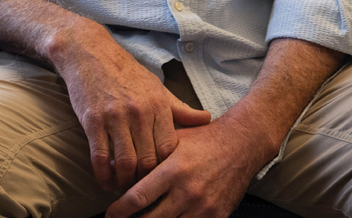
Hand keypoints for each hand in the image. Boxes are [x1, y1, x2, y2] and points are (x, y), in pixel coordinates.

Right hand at [51, 28, 210, 191]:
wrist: (89, 52)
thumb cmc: (125, 71)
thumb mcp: (156, 87)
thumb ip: (180, 108)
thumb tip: (207, 119)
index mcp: (157, 105)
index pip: (169, 149)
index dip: (166, 169)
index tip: (161, 179)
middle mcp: (138, 112)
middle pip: (148, 160)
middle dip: (146, 181)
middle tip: (143, 191)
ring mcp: (114, 117)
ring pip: (125, 162)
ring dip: (125, 183)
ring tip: (124, 190)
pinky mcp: (92, 120)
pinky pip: (100, 156)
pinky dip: (103, 175)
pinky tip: (104, 182)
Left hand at [104, 115, 268, 217]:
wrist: (240, 146)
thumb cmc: (201, 141)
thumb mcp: (170, 142)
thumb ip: (144, 156)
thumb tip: (111, 165)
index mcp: (172, 170)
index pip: (138, 197)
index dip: (120, 211)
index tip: (110, 215)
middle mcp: (187, 192)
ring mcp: (203, 208)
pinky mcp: (217, 217)